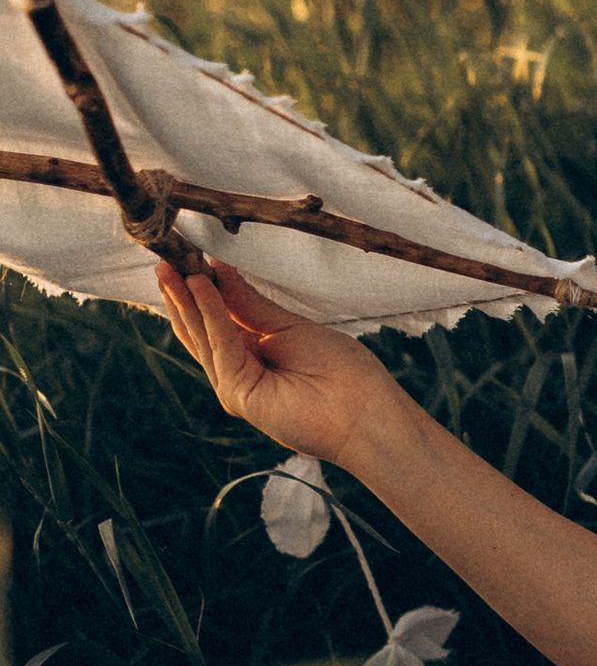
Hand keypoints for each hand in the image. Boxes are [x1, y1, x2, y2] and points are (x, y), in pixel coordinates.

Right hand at [154, 256, 400, 469]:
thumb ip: (250, 304)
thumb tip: (219, 271)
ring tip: (171, 265)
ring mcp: (234, 383)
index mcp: (254, 352)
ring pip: (203, 335)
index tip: (188, 255)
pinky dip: (210, 312)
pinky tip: (200, 284)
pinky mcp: (236, 392)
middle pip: (202, 327)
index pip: (217, 318)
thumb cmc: (339, 370)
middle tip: (166, 255)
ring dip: (186, 299)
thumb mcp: (289, 327)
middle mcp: (239, 369)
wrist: (362, 410)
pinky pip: (220, 343)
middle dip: (183, 292)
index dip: (201, 288)